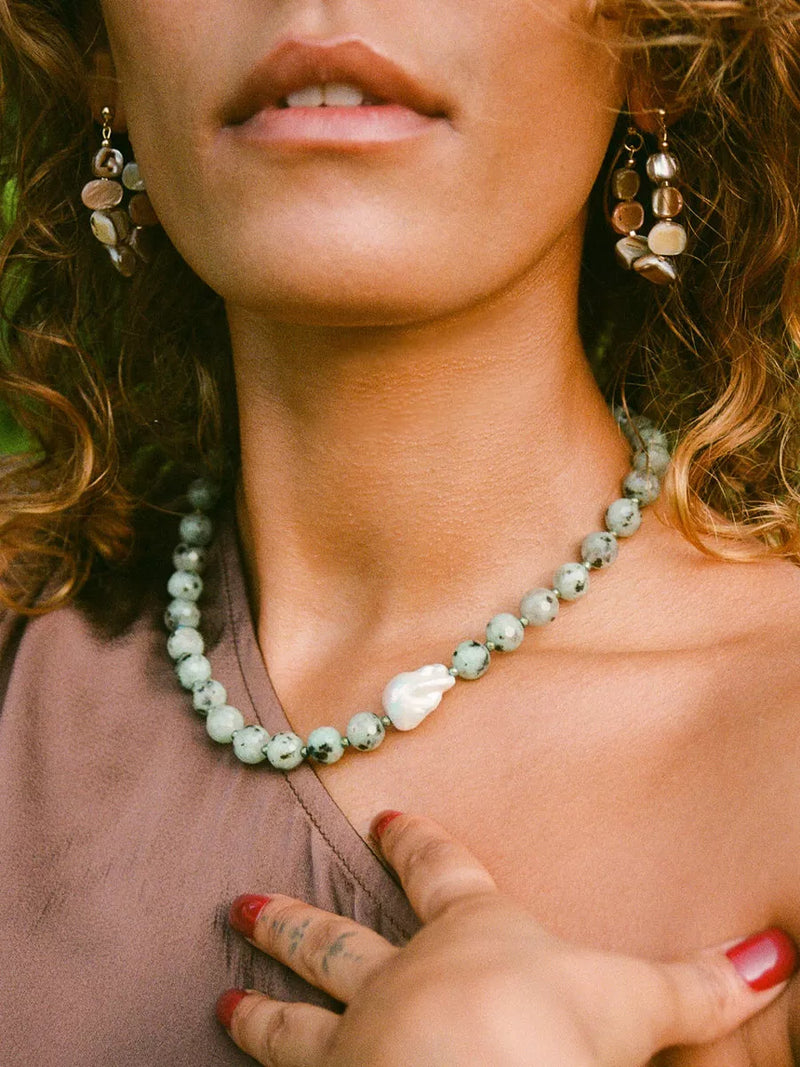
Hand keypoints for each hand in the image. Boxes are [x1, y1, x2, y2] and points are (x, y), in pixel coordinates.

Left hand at [216, 812, 796, 1065]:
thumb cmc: (553, 1024)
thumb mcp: (634, 1001)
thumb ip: (697, 986)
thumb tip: (774, 956)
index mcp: (470, 936)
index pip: (440, 874)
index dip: (415, 845)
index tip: (383, 819)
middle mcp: (401, 978)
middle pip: (338, 940)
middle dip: (295, 921)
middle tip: (242, 903)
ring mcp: (355, 1038)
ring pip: (295, 1015)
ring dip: (263, 1003)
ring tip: (222, 997)